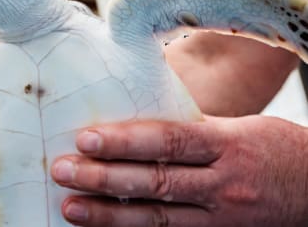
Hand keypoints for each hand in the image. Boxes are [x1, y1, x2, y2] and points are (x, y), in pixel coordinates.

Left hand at [51, 115, 307, 226]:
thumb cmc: (277, 150)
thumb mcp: (241, 128)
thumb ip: (192, 128)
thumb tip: (139, 121)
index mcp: (227, 145)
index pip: (167, 141)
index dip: (124, 141)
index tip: (85, 138)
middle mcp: (223, 185)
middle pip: (155, 182)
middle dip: (103, 178)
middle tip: (62, 170)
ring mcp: (222, 219)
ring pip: (158, 218)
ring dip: (109, 215)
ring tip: (71, 206)